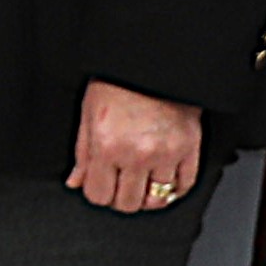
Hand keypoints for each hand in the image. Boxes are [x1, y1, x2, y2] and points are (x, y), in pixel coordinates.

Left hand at [68, 77, 204, 214]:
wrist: (152, 61)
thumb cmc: (118, 82)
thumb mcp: (88, 114)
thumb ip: (82, 154)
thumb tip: (76, 182)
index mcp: (108, 146)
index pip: (99, 195)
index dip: (98, 193)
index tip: (101, 185)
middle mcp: (137, 154)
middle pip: (128, 203)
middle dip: (120, 198)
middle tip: (121, 184)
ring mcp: (166, 153)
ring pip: (157, 199)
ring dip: (148, 194)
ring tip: (143, 180)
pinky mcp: (189, 148)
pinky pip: (185, 185)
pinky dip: (175, 188)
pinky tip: (165, 179)